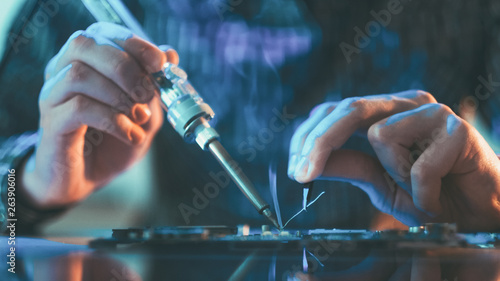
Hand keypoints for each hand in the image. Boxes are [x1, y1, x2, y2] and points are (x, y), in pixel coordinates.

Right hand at [20, 22, 178, 207]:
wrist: (86, 180)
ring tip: (140, 118)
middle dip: (126, 68)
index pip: (102, 33)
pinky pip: (79, 109)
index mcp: (85, 62)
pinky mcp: (51, 123)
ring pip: (79, 75)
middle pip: (85, 46)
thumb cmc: (113, 142)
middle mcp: (62, 72)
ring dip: (119, 96)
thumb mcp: (145, 113)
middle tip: (148, 95)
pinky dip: (114, 121)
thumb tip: (170, 54)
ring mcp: (52, 96)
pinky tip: (131, 135)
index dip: (134, 44)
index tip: (160, 63)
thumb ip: (156, 86)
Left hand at [288, 90, 499, 230]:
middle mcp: (404, 105)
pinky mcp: (457, 128)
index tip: (293, 168)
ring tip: (418, 190)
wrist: (480, 211)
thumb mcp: (379, 184)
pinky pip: (418, 166)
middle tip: (299, 175)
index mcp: (383, 113)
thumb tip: (307, 162)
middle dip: (318, 143)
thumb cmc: (431, 194)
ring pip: (381, 134)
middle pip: (349, 108)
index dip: (308, 137)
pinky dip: (423, 194)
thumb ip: (348, 167)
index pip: (334, 111)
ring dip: (394, 176)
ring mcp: (432, 112)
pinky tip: (438, 197)